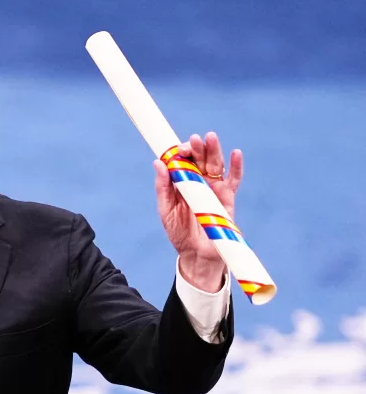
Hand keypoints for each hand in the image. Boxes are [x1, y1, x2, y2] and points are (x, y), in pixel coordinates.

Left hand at [153, 132, 241, 292]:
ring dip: (214, 151)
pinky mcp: (228, 198)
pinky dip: (236, 167)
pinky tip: (235, 153)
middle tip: (193, 141)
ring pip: (215, 165)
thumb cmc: (178, 232)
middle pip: (199, 159)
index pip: (182, 161)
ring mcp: (214, 188)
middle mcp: (198, 181)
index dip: (181, 152)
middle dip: (197, 148)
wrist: (196, 254)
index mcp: (182, 182)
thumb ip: (162, 187)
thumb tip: (158, 163)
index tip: (178, 148)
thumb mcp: (165, 209)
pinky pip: (233, 180)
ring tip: (210, 138)